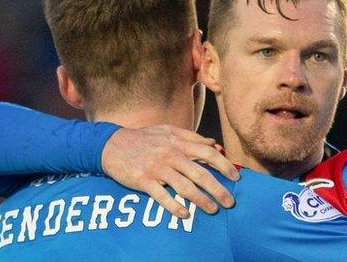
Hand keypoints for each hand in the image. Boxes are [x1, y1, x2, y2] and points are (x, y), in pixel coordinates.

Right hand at [101, 125, 238, 217]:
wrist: (111, 144)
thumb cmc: (143, 138)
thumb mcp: (168, 131)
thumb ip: (192, 137)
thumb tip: (215, 144)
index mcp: (178, 142)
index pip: (208, 153)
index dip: (224, 165)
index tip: (235, 177)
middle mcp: (170, 154)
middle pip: (200, 173)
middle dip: (218, 189)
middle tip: (230, 201)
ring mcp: (157, 168)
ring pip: (184, 186)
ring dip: (201, 200)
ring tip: (213, 210)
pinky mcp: (143, 180)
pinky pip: (161, 196)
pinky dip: (174, 206)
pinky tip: (184, 214)